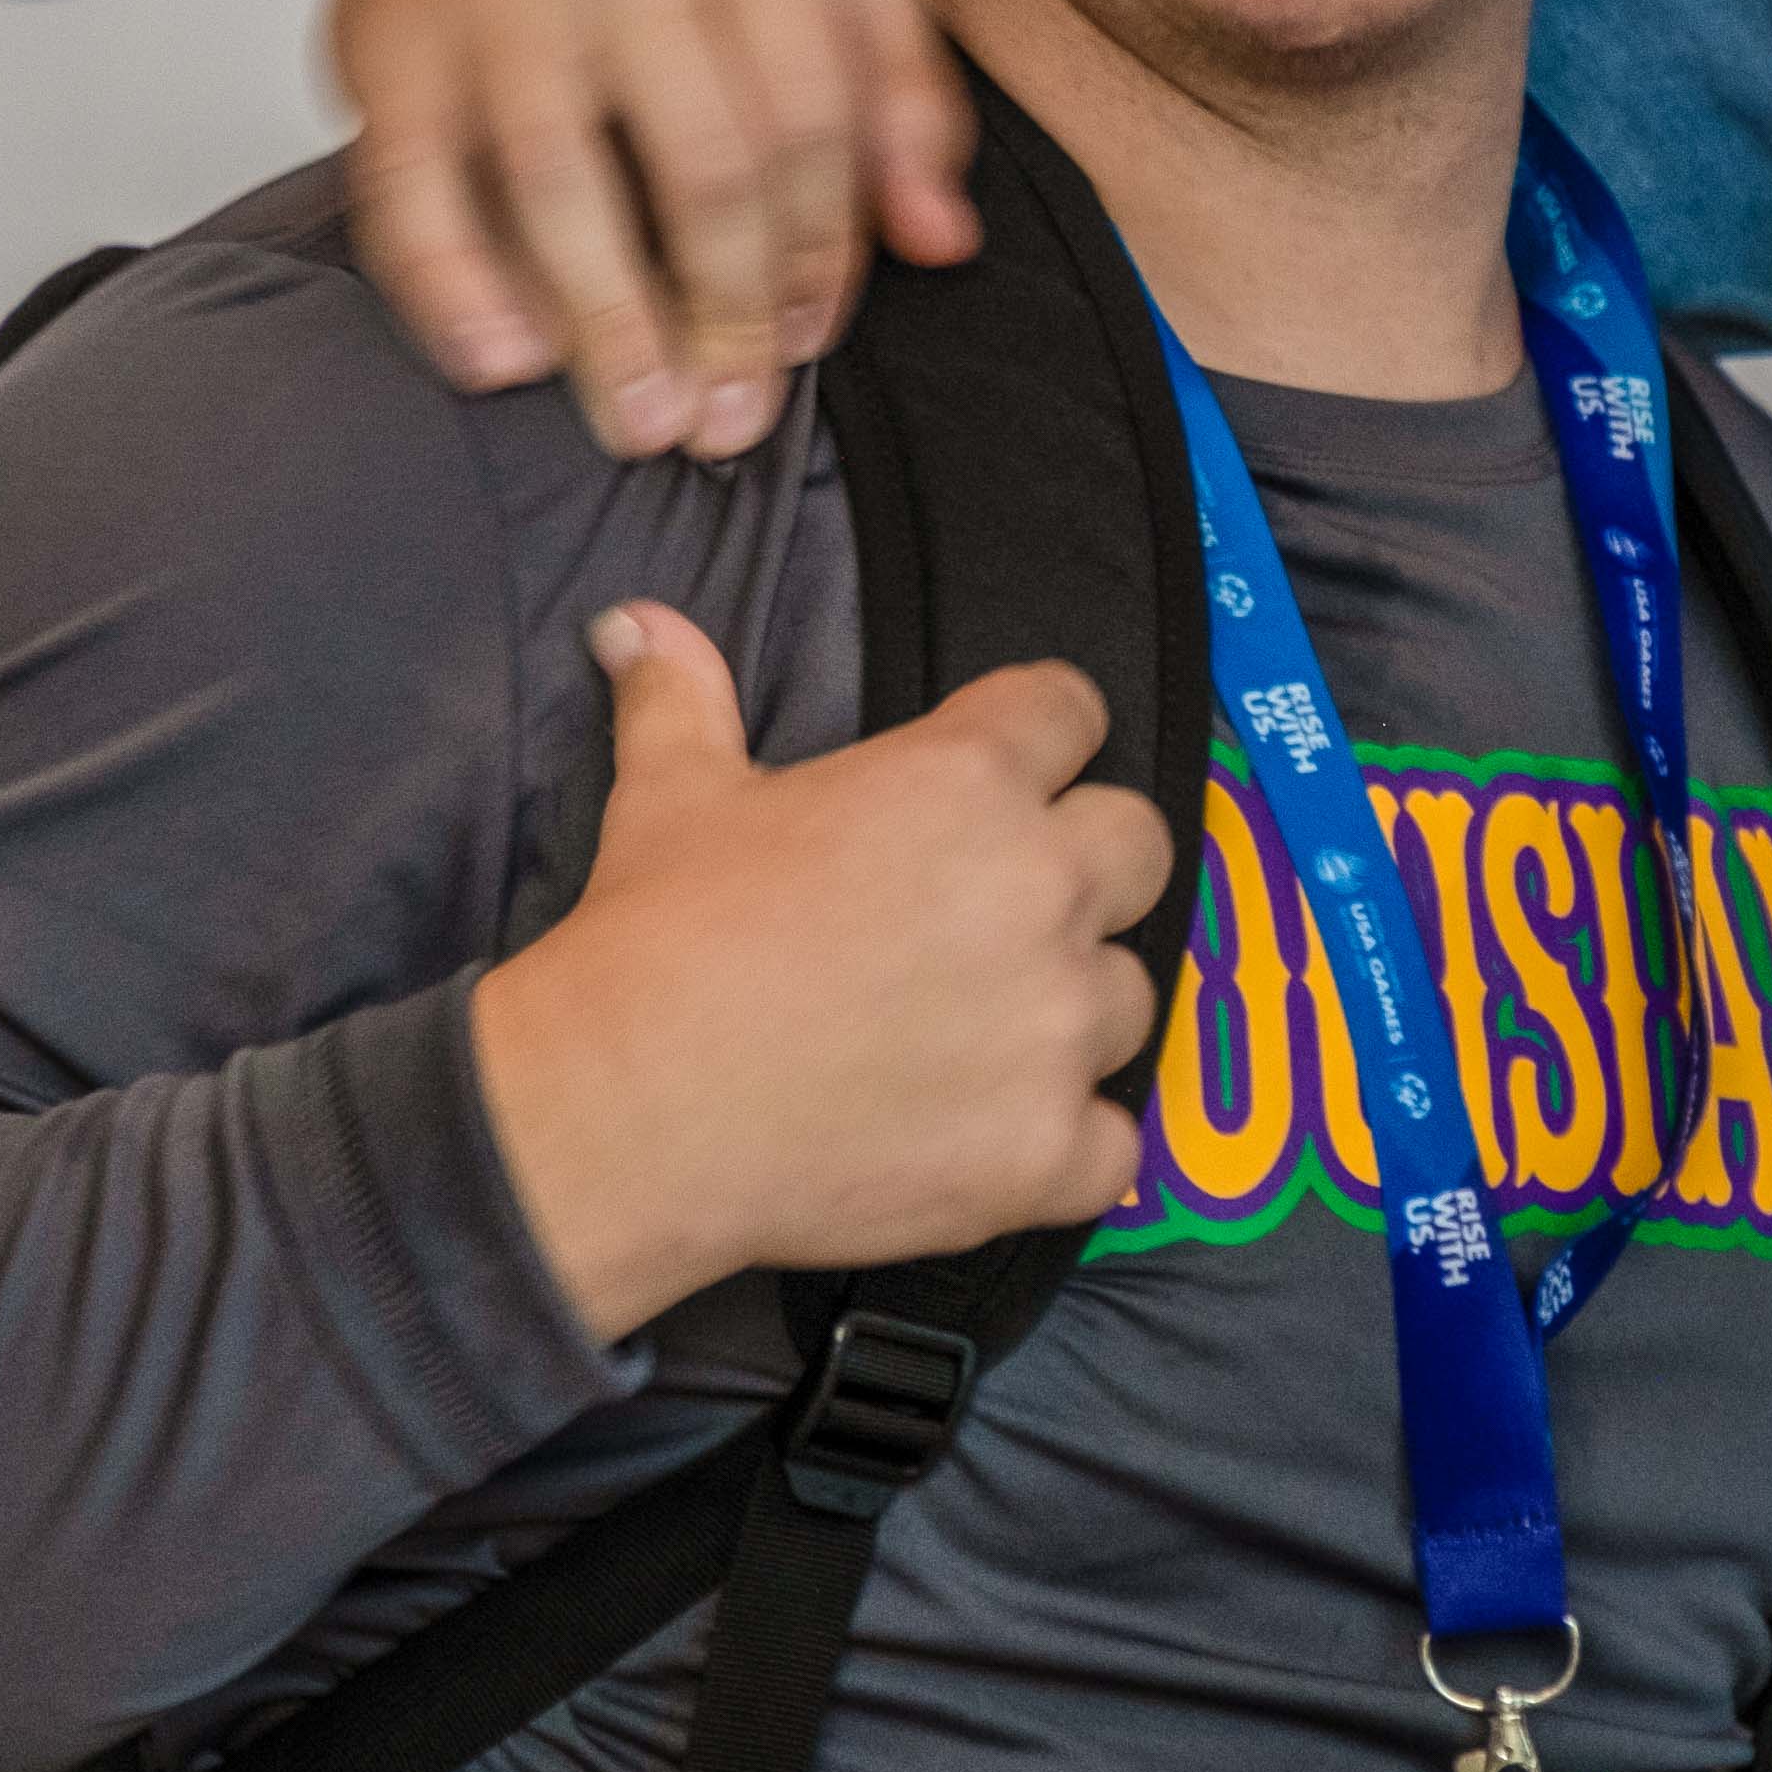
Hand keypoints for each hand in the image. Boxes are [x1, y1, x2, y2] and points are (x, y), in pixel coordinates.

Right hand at [330, 0, 978, 458]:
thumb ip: (895, 95)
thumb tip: (940, 237)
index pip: (810, 121)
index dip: (815, 255)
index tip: (803, 346)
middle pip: (702, 166)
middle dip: (722, 316)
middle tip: (720, 420)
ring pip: (561, 185)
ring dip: (605, 326)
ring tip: (636, 419)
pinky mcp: (391, 33)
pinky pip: (416, 184)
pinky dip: (456, 287)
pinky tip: (503, 361)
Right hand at [467, 603, 1170, 1343]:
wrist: (631, 1113)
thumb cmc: (659, 936)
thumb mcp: (672, 792)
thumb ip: (681, 692)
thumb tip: (636, 621)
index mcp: (965, 778)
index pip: (1071, 710)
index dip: (1039, 738)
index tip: (1006, 776)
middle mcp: (1038, 888)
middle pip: (1140, 845)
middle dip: (1089, 868)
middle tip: (1004, 911)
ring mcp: (1055, 1028)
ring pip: (1131, 998)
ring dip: (1072, 1011)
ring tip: (983, 1038)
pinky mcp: (1048, 1150)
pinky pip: (1118, 1145)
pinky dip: (1069, 1146)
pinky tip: (998, 1138)